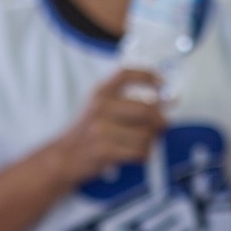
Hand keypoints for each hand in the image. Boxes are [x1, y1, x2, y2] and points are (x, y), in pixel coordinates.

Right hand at [52, 70, 167, 183]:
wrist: (64, 157)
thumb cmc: (88, 134)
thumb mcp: (100, 108)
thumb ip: (128, 102)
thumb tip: (166, 101)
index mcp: (101, 92)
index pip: (127, 74)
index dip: (149, 75)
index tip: (163, 84)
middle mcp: (100, 106)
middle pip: (147, 109)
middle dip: (161, 121)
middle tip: (161, 126)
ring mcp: (101, 128)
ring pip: (145, 134)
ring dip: (151, 142)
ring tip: (143, 145)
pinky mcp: (103, 150)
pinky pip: (138, 152)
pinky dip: (144, 155)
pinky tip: (137, 155)